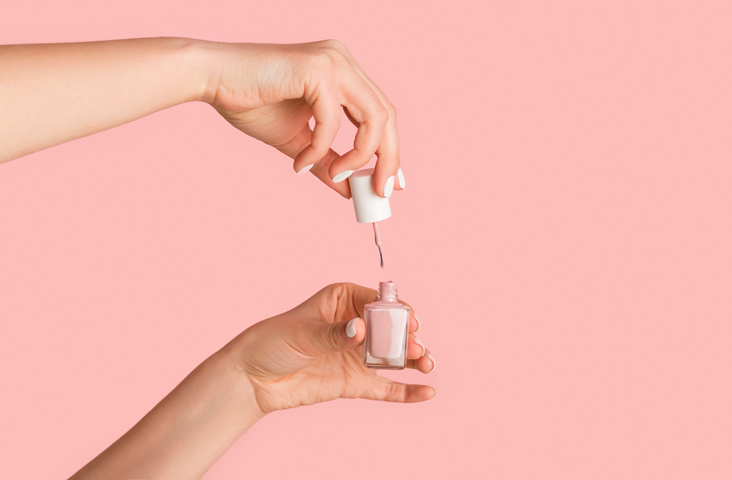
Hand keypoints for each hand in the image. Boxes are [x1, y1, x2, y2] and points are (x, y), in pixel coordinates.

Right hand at [202, 40, 402, 198]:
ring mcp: (334, 61)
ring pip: (373, 118)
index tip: (392, 184)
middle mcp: (344, 62)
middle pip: (387, 116)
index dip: (392, 151)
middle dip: (387, 159)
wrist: (212, 80)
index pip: (382, 114)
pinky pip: (332, 122)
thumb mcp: (299, 142)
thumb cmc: (251, 102)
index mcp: (344, 73)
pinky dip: (319, 149)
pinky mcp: (317, 68)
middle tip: (378, 192)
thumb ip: (327, 162)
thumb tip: (350, 191)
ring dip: (358, 157)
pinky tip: (300, 162)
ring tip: (334, 176)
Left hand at [222, 283, 435, 413]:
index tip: (407, 321)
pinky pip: (386, 387)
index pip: (377, 302)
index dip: (395, 311)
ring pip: (394, 356)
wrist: (252, 378)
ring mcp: (358, 355)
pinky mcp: (356, 382)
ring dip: (414, 359)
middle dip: (408, 336)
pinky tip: (425, 392)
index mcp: (343, 300)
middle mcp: (355, 326)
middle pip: (391, 329)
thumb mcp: (303, 332)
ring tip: (427, 364)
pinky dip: (406, 391)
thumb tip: (359, 331)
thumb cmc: (272, 341)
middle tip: (417, 346)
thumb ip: (334, 334)